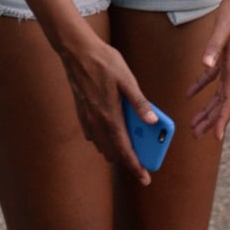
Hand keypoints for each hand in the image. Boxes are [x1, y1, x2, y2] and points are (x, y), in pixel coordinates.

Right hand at [60, 33, 156, 185]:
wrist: (76, 50)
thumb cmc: (103, 61)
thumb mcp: (127, 79)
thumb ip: (140, 103)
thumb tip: (153, 122)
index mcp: (111, 115)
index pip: (125, 150)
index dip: (136, 166)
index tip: (145, 178)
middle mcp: (97, 121)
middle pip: (112, 152)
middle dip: (126, 158)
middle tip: (140, 156)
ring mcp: (87, 117)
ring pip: (101, 145)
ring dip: (114, 148)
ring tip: (128, 140)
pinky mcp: (81, 111)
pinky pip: (92, 134)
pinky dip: (103, 137)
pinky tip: (110, 125)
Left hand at [186, 0, 229, 141]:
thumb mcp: (221, 28)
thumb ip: (213, 47)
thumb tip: (205, 65)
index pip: (229, 99)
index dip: (223, 119)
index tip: (216, 137)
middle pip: (223, 102)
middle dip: (211, 120)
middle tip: (196, 134)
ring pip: (218, 93)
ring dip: (207, 108)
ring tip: (194, 123)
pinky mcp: (225, 56)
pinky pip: (213, 77)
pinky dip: (201, 86)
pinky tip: (190, 93)